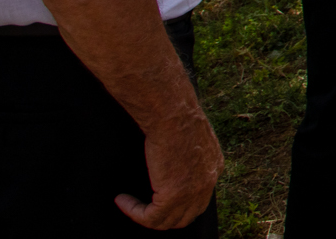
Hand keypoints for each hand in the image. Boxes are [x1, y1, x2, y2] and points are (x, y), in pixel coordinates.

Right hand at [116, 104, 221, 228]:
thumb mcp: (191, 137)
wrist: (173, 113)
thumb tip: (171, 162)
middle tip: (142, 208)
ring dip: (145, 217)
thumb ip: (187, 153)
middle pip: (186, 215)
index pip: (199, 198)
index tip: (155, 196)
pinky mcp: (174, 196)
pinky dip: (134, 212)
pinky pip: (151, 218)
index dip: (178, 203)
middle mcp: (208, 182)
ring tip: (128, 204)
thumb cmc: (177, 116)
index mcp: (214, 167)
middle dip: (164, 216)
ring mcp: (193, 192)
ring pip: (168, 222)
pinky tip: (122, 200)